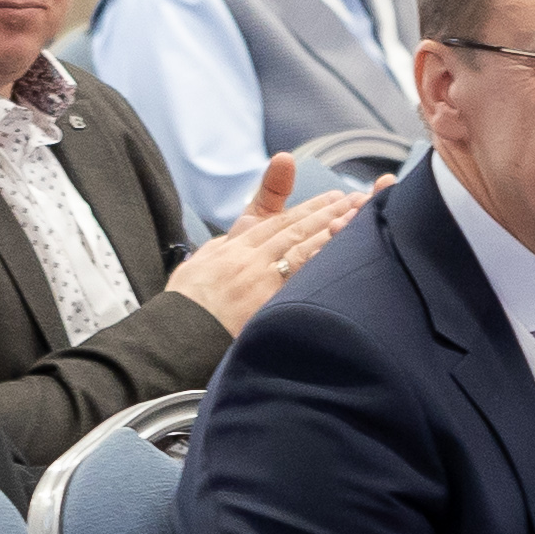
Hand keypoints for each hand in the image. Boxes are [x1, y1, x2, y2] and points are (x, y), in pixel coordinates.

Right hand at [166, 154, 366, 331]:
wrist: (175, 335)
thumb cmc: (185, 307)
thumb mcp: (198, 263)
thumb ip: (221, 249)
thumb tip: (231, 243)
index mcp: (235, 247)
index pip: (279, 221)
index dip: (310, 208)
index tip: (334, 198)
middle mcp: (250, 259)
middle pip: (297, 230)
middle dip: (329, 213)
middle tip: (359, 200)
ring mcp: (260, 280)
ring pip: (303, 249)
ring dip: (333, 232)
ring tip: (359, 219)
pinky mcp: (267, 303)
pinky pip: (301, 281)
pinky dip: (322, 265)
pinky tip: (345, 257)